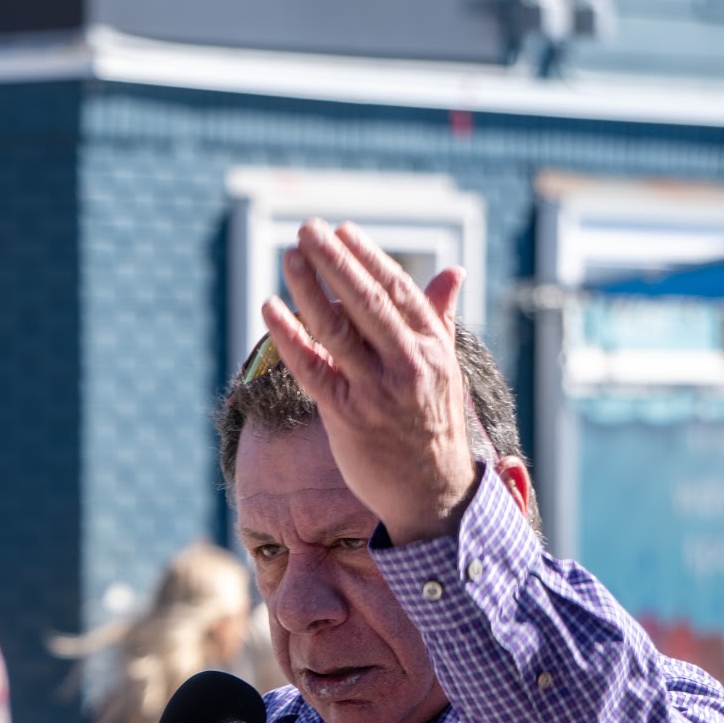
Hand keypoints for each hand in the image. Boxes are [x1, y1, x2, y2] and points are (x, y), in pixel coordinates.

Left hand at [262, 219, 476, 544]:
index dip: (368, 257)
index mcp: (433, 347)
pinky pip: (312, 368)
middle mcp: (409, 364)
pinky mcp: (348, 416)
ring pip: (336, 328)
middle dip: (336, 260)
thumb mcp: (446, 368)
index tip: (342, 230)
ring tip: (290, 255)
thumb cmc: (433, 426)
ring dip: (309, 287)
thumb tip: (453, 270)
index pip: (398, 290)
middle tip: (308, 228)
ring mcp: (378, 390)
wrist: (433, 494)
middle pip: (366, 301)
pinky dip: (289, 335)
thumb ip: (440, 318)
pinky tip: (270, 307)